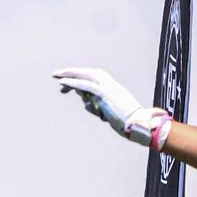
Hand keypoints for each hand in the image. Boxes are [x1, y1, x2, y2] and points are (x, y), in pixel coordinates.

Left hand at [54, 67, 169, 146]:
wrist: (141, 124)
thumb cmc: (131, 123)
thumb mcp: (113, 112)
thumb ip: (100, 105)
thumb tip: (88, 104)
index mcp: (115, 88)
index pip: (96, 76)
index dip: (82, 77)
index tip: (71, 85)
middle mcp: (110, 85)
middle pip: (88, 73)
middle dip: (73, 73)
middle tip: (58, 76)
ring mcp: (107, 88)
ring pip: (85, 76)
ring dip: (69, 74)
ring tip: (56, 75)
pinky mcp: (103, 95)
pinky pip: (85, 85)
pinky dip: (73, 83)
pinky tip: (62, 82)